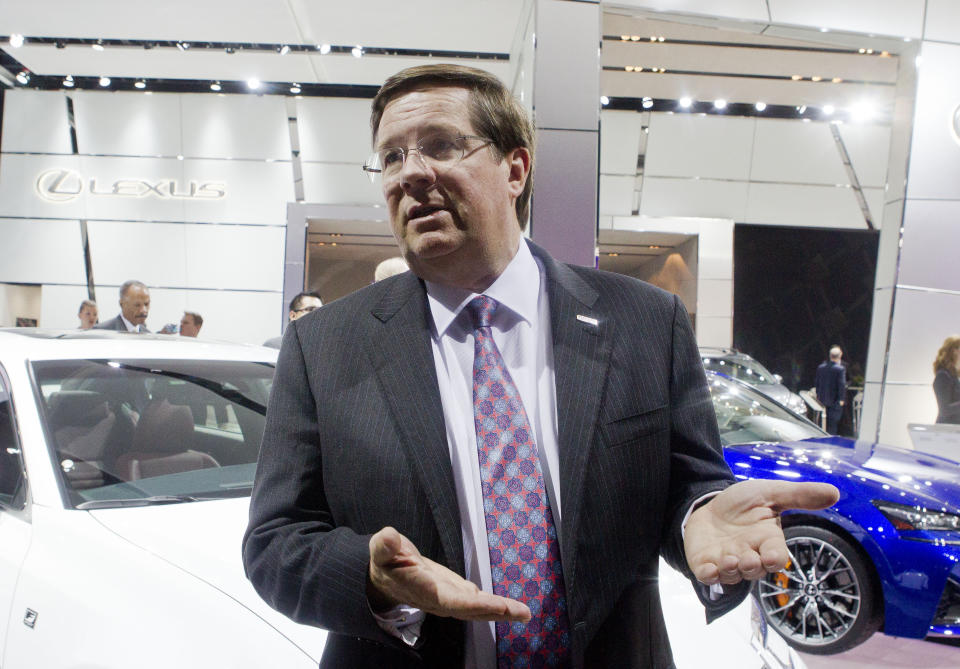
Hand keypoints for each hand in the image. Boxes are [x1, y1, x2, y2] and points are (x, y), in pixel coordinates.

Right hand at [367, 527, 530, 621]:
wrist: (383, 578)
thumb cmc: (384, 561)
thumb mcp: (380, 550)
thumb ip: (385, 546)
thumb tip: (388, 537)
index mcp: (424, 590)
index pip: (453, 601)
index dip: (475, 604)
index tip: (498, 605)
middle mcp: (439, 599)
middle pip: (471, 609)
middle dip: (497, 611)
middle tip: (523, 613)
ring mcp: (448, 597)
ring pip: (476, 607)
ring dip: (501, 611)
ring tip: (523, 613)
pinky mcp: (452, 592)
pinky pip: (475, 601)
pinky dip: (493, 605)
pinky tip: (508, 608)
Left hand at [684, 480, 838, 585]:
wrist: (709, 504)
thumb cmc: (743, 504)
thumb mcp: (769, 493)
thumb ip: (798, 495)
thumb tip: (834, 492)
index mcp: (767, 541)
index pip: (777, 557)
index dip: (775, 558)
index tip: (773, 556)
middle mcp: (750, 556)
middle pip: (755, 570)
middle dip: (752, 566)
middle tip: (748, 558)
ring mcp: (727, 562)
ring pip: (732, 575)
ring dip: (731, 570)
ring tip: (729, 559)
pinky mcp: (706, 564)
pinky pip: (709, 576)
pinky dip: (709, 575)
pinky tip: (708, 569)